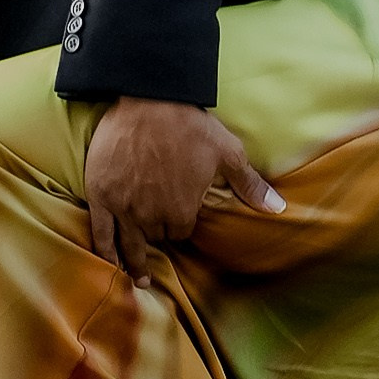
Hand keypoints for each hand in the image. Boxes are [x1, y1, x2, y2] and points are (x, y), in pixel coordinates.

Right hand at [84, 96, 284, 283]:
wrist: (149, 100)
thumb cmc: (190, 124)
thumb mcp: (227, 151)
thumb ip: (249, 184)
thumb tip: (278, 209)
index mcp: (182, 210)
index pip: (182, 231)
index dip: (182, 223)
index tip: (180, 214)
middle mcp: (152, 216)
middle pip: (156, 236)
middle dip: (160, 232)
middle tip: (159, 229)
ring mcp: (124, 208)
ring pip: (131, 243)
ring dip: (135, 261)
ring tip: (140, 278)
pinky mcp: (101, 197)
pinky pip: (101, 235)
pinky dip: (105, 253)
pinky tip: (109, 265)